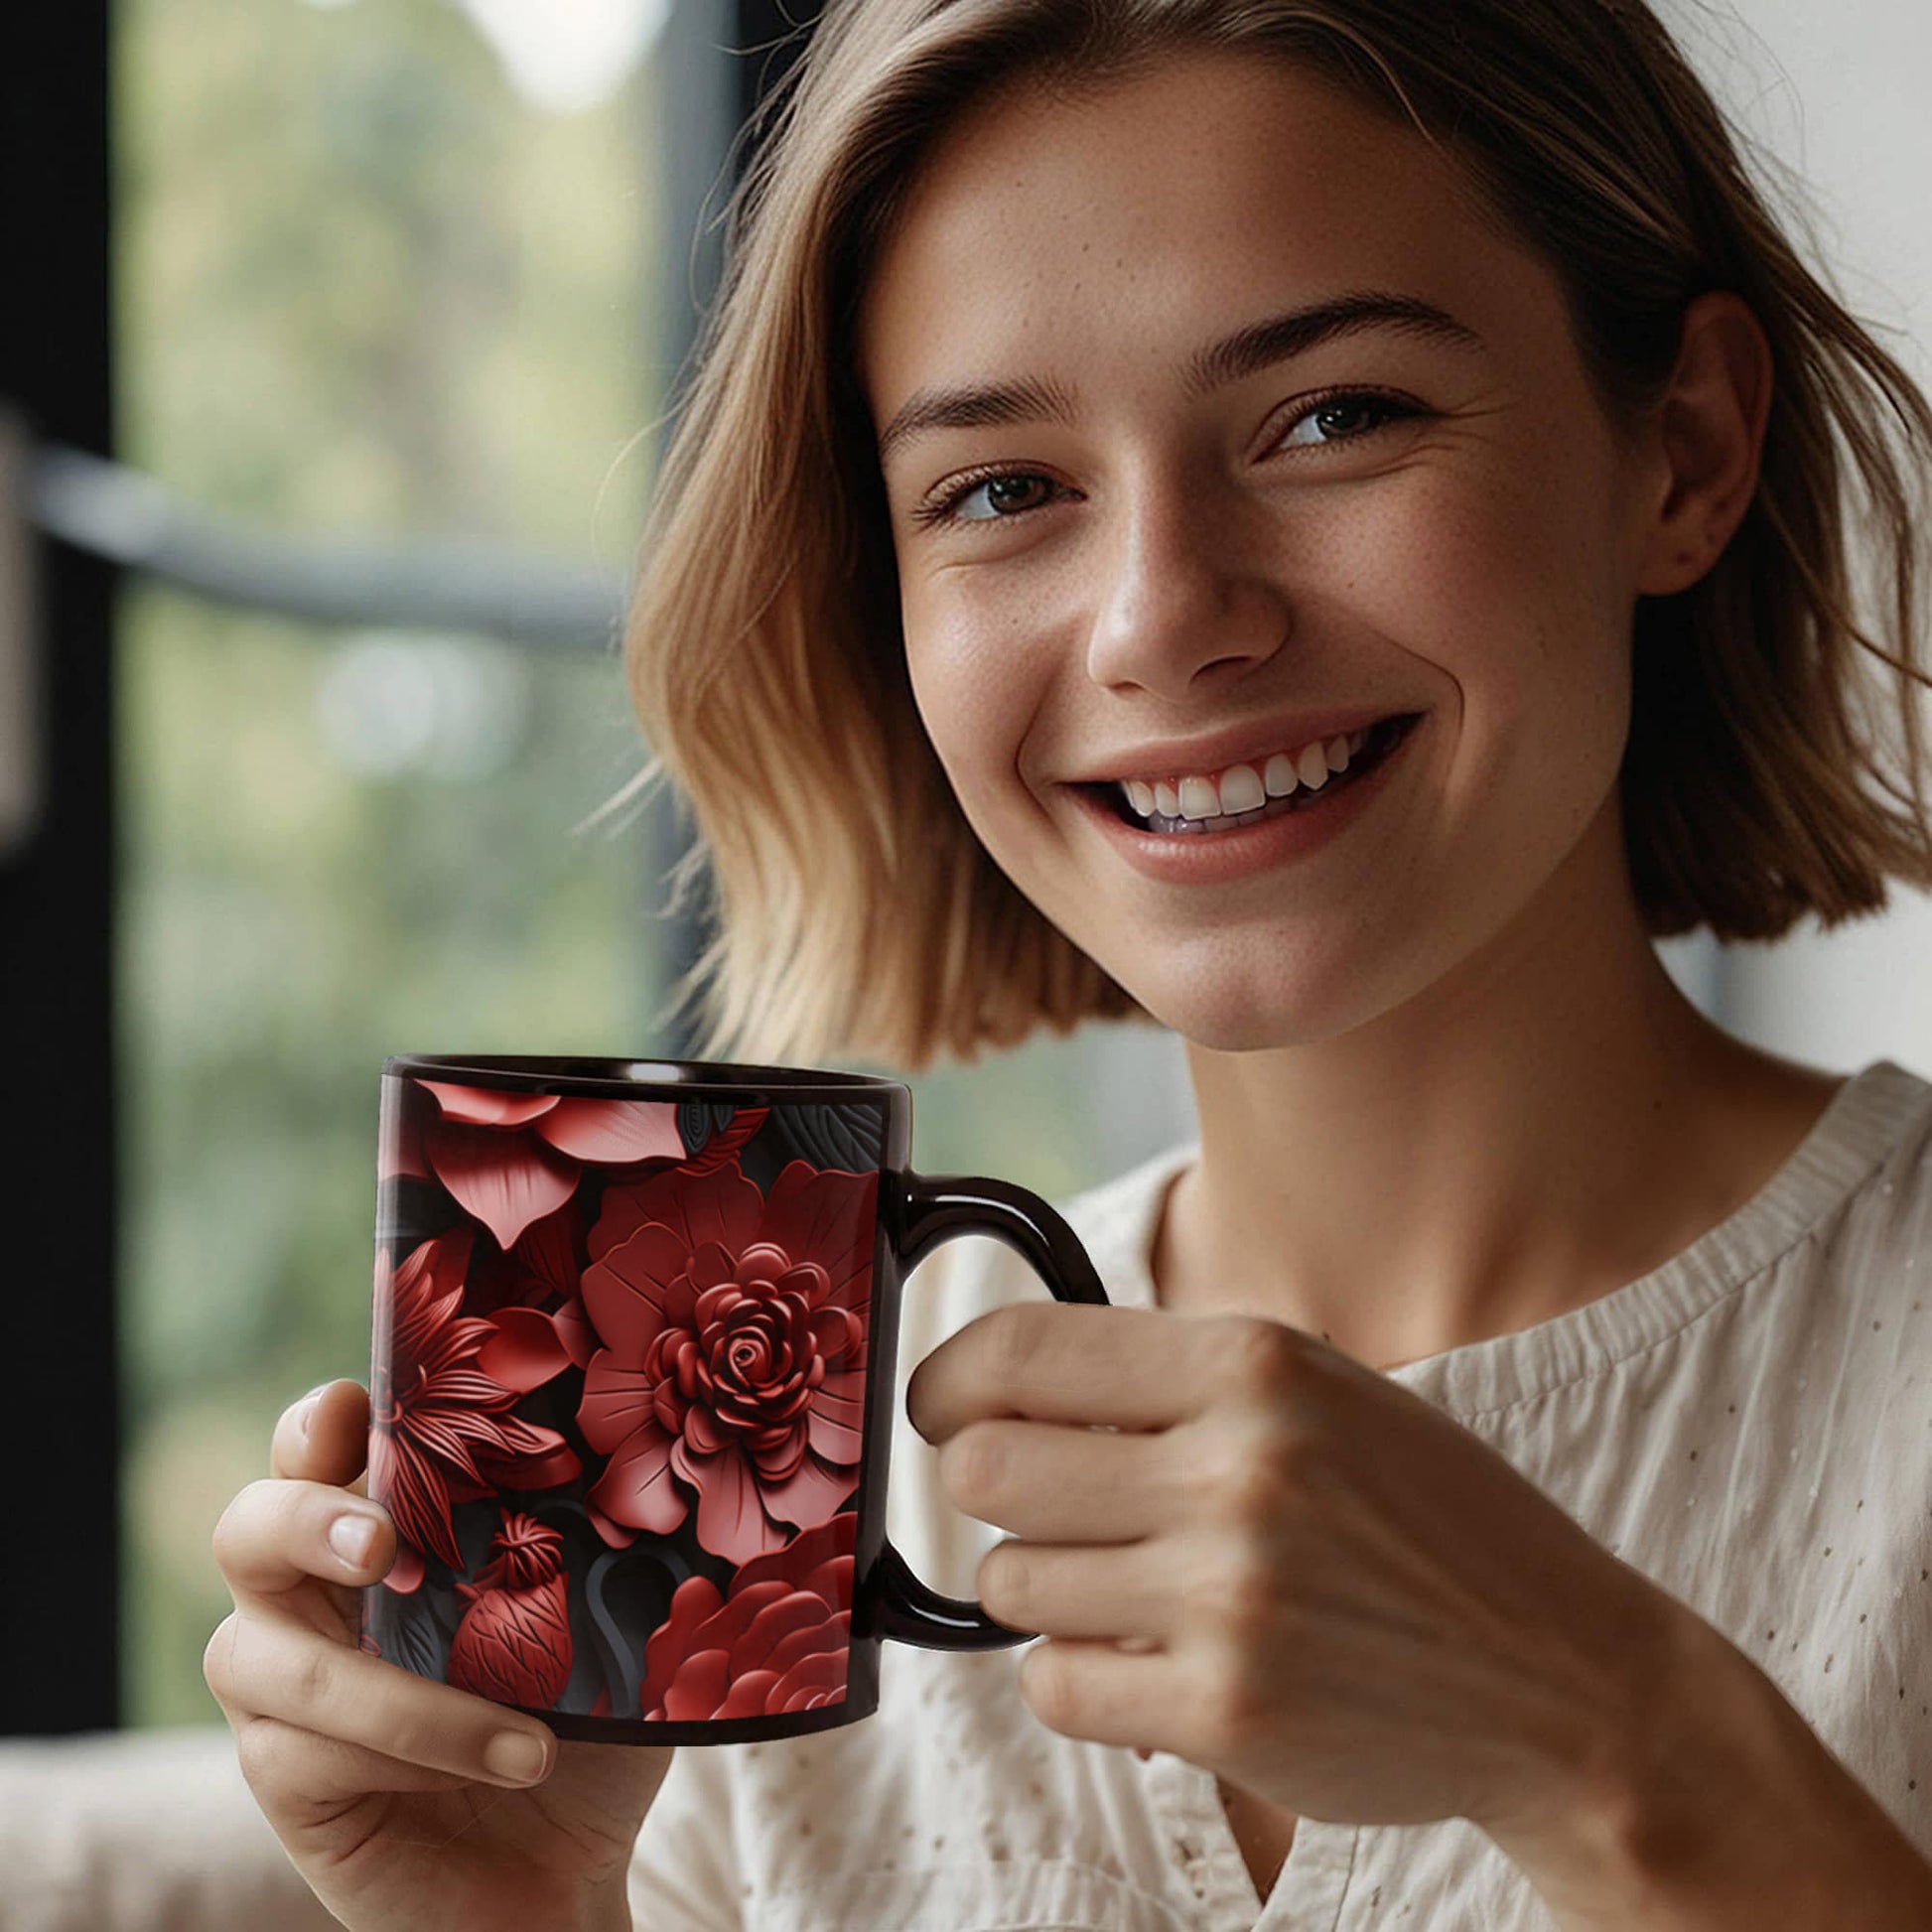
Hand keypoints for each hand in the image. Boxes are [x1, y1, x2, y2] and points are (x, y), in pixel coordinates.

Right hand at [205, 1379, 670, 1931]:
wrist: (567, 1870)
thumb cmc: (582, 1719)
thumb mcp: (604, 1618)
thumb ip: (592, 1547)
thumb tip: (631, 1472)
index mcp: (381, 1523)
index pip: (320, 1445)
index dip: (321, 1421)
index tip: (360, 1409)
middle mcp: (309, 1592)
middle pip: (247, 1525)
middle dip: (303, 1518)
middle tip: (381, 1544)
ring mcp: (281, 1686)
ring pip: (265, 1657)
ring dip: (401, 1695)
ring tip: (529, 1735)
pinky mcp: (281, 1778)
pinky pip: (301, 1753)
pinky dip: (411, 1758)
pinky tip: (499, 1766)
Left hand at [906, 1305, 1680, 1841]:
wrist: (1556, 1673)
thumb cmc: (1420, 1518)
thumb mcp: (1318, 1392)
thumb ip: (1168, 1379)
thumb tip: (996, 1383)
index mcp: (1254, 1363)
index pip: (1019, 1349)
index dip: (947, 1379)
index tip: (935, 1405)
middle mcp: (1236, 1468)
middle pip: (984, 1470)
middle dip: (988, 1490)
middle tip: (1038, 1506)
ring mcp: (1228, 1595)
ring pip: (1011, 1582)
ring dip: (1044, 1588)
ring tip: (1127, 1586)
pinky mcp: (1225, 1710)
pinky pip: (1054, 1686)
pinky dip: (1078, 1675)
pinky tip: (1149, 1659)